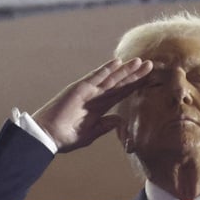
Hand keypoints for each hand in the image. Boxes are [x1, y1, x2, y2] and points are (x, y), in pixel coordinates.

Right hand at [31, 57, 151, 152]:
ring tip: (139, 62)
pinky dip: (106, 69)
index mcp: (98, 108)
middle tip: (150, 65)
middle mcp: (95, 97)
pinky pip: (95, 77)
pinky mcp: (79, 89)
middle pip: (119, 83)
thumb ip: (105, 126)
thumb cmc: (65, 137)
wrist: (48, 136)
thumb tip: (120, 120)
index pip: (120, 94)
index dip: (134, 86)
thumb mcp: (91, 134)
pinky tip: (117, 62)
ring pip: (110, 78)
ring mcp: (87, 92)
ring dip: (124, 70)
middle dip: (134, 75)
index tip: (148, 80)